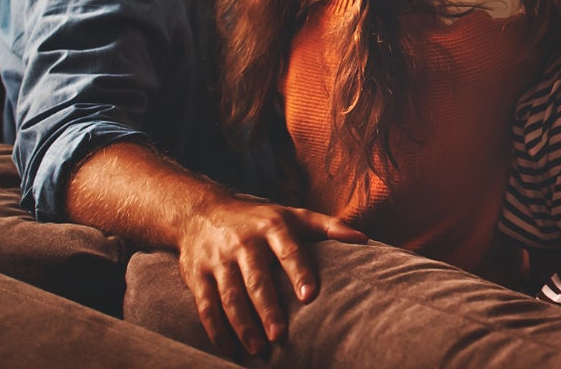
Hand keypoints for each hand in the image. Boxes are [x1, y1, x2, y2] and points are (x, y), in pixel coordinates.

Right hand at [177, 197, 366, 356]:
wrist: (201, 212)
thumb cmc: (259, 219)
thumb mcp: (292, 215)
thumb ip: (328, 227)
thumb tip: (363, 239)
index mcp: (271, 227)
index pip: (288, 250)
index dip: (299, 272)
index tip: (309, 295)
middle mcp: (243, 243)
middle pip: (256, 278)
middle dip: (268, 308)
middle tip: (281, 335)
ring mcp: (217, 260)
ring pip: (229, 295)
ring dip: (242, 323)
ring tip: (258, 348)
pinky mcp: (196, 275)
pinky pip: (205, 304)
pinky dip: (215, 328)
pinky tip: (229, 347)